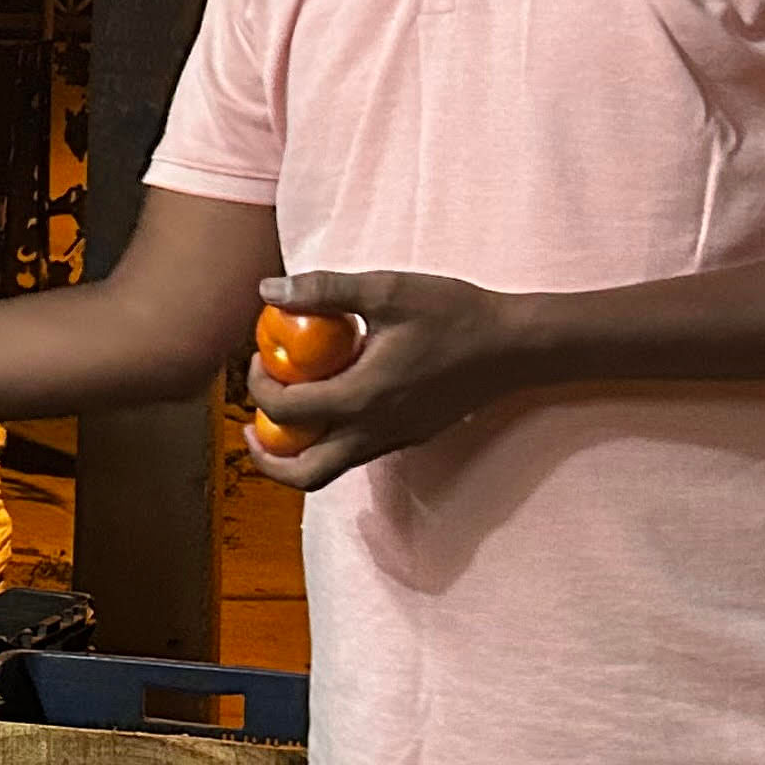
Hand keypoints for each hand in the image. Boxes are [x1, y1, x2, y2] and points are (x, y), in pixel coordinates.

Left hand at [242, 269, 544, 486]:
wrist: (516, 346)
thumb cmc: (456, 315)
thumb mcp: (388, 291)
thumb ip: (325, 290)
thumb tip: (268, 289)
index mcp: (363, 400)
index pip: (286, 412)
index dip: (258, 387)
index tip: (258, 357)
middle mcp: (375, 432)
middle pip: (303, 474)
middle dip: (265, 457)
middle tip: (249, 425)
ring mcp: (395, 441)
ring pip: (330, 471)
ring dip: (296, 453)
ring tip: (282, 417)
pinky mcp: (410, 438)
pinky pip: (356, 454)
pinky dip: (330, 440)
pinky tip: (331, 400)